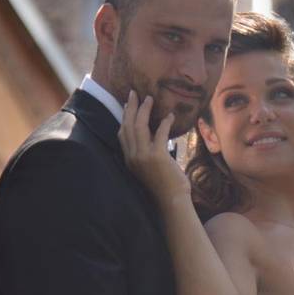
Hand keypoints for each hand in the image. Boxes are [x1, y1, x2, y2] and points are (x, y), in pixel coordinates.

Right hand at [118, 90, 190, 205]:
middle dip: (130, 107)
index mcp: (129, 159)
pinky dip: (165, 123)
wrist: (171, 201)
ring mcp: (143, 157)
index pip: (122, 133)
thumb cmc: (164, 185)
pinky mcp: (157, 157)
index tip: (127, 104)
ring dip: (145, 110)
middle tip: (134, 93)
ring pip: (139, 127)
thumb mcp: (150, 167)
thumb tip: (155, 135)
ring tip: (150, 98)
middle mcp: (132, 156)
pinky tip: (170, 116)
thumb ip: (148, 152)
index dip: (124, 117)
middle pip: (128, 126)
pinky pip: (160, 134)